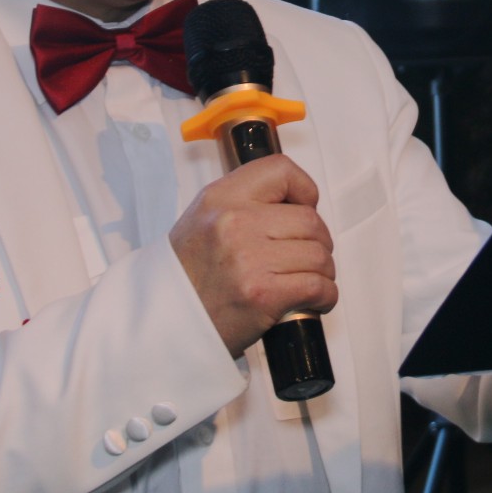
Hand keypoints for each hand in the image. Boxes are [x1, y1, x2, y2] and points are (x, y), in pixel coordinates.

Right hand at [170, 155, 336, 357]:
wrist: (166, 322)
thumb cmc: (189, 275)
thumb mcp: (203, 219)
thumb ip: (244, 203)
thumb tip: (295, 204)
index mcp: (220, 197)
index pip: (281, 170)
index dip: (303, 189)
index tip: (303, 207)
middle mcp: (234, 222)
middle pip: (309, 220)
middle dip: (318, 241)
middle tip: (307, 256)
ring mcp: (250, 258)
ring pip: (319, 255)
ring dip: (323, 271)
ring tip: (307, 280)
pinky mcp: (264, 294)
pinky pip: (318, 286)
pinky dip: (324, 295)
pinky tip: (312, 300)